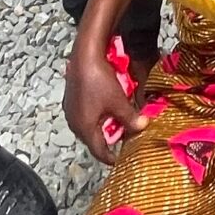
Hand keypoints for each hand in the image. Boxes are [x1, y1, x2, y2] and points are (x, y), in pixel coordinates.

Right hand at [64, 50, 143, 165]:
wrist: (85, 54)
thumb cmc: (100, 80)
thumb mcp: (119, 101)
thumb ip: (131, 118)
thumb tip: (143, 127)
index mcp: (84, 128)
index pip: (98, 151)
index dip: (111, 157)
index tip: (121, 159)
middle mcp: (74, 122)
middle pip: (93, 139)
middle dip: (109, 139)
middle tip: (125, 136)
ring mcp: (71, 110)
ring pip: (89, 125)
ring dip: (104, 125)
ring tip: (118, 119)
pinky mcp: (72, 98)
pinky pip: (85, 114)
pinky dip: (97, 115)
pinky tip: (108, 105)